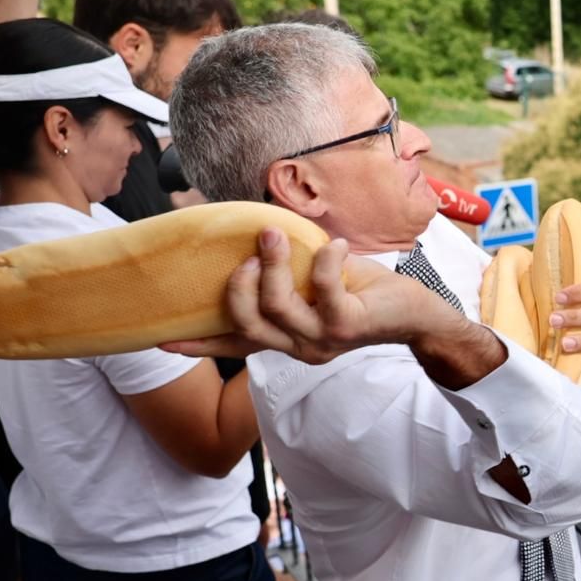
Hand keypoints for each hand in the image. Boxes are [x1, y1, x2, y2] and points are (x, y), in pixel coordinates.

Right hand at [160, 227, 450, 362]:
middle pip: (247, 325)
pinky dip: (326, 259)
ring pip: (277, 307)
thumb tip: (255, 234)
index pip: (237, 343)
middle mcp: (300, 347)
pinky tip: (337, 245)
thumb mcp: (316, 285)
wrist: (418, 314)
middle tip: (247, 252)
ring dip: (272, 264)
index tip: (162, 339)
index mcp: (288, 339)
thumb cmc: (364, 293)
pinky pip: (324, 287)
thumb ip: (287, 274)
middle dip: (237, 286)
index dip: (200, 344)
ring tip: (276, 233)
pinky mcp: (349, 324)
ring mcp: (323, 340)